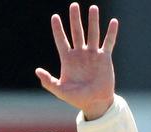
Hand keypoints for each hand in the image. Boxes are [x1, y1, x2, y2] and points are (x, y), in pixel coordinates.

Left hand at [36, 3, 117, 119]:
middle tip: (74, 5)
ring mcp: (93, 55)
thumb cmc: (77, 98)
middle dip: (75, 19)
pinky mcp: (105, 58)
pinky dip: (111, 32)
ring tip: (93, 8)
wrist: (95, 103)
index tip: (55, 17)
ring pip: (92, 33)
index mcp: (68, 60)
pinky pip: (108, 42)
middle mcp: (80, 54)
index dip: (58, 29)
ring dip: (93, 21)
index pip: (61, 40)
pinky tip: (113, 22)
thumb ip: (48, 81)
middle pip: (77, 32)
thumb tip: (37, 71)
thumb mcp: (60, 91)